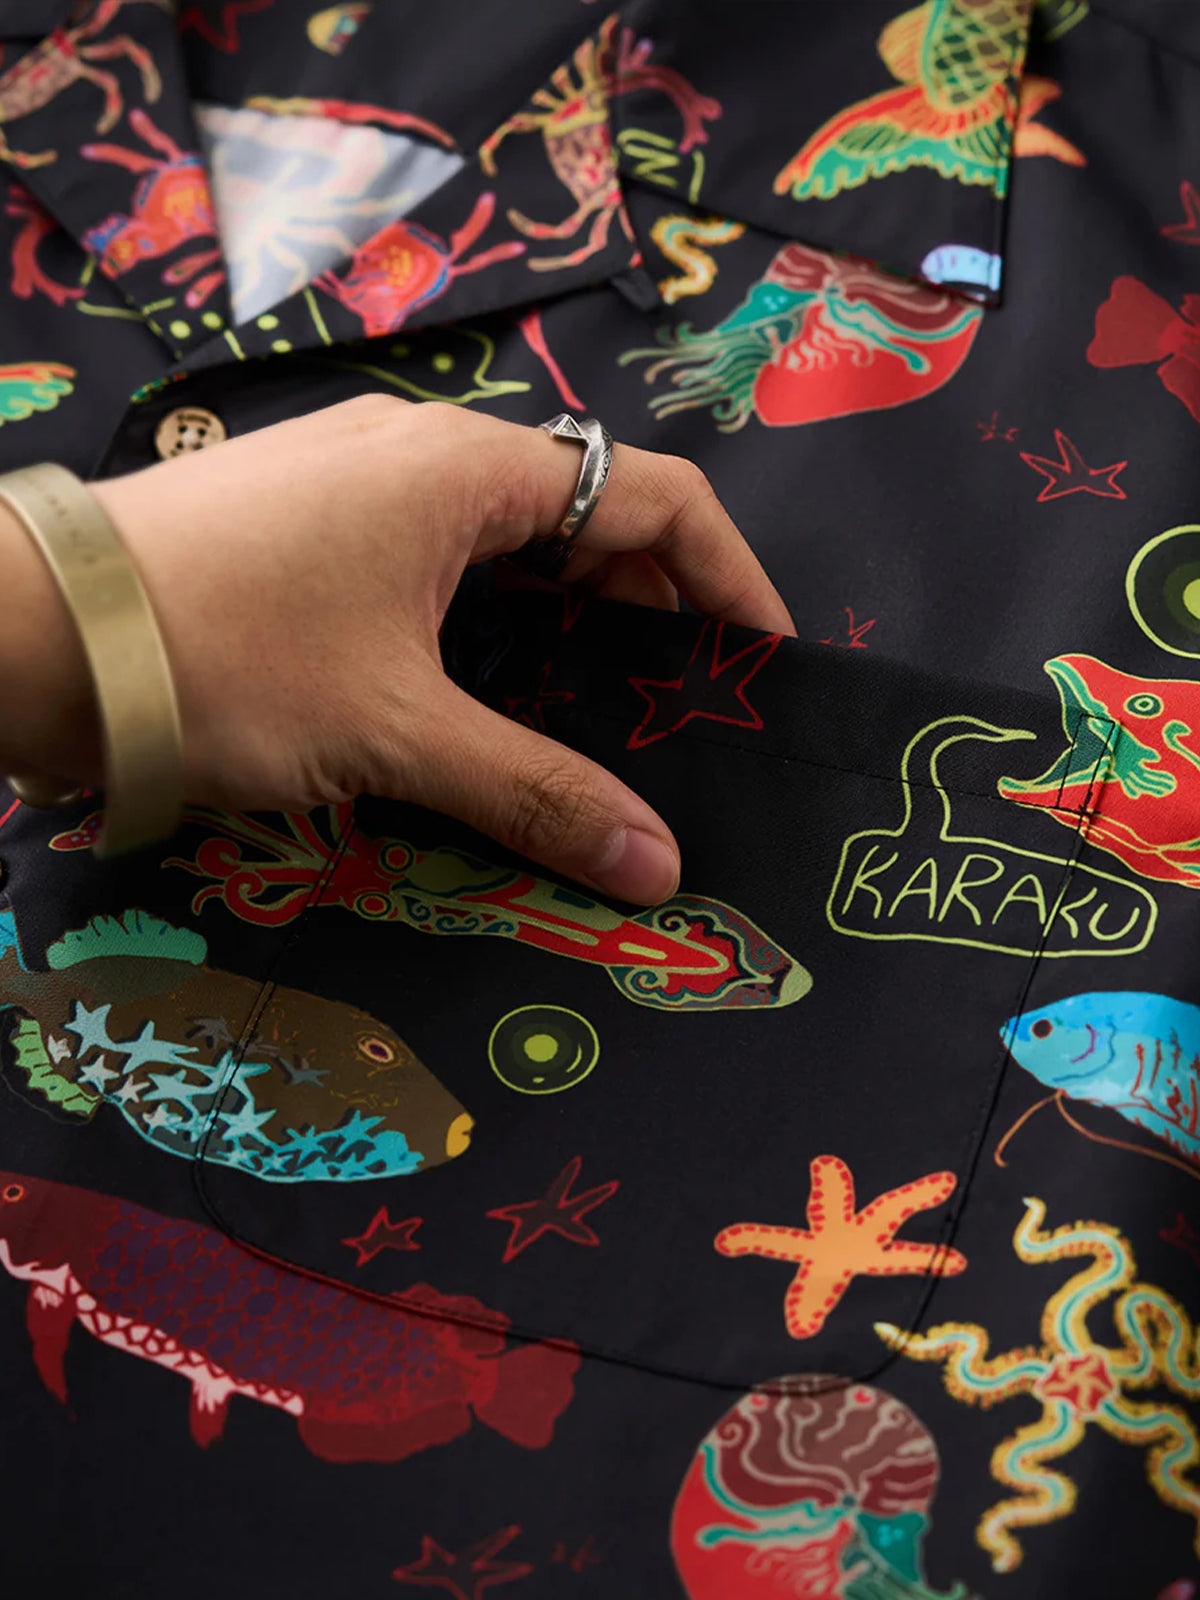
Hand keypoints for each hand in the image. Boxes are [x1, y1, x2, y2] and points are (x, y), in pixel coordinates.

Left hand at [63, 398, 794, 901]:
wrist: (30, 632)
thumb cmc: (228, 658)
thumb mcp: (396, 731)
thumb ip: (536, 792)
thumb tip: (659, 867)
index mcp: (468, 468)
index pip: (653, 496)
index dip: (729, 575)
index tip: (766, 660)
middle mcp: (422, 450)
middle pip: (587, 510)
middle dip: (653, 602)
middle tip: (687, 702)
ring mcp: (357, 480)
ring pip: (508, 538)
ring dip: (569, 613)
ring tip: (603, 707)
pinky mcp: (309, 520)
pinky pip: (439, 556)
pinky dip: (491, 617)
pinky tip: (488, 690)